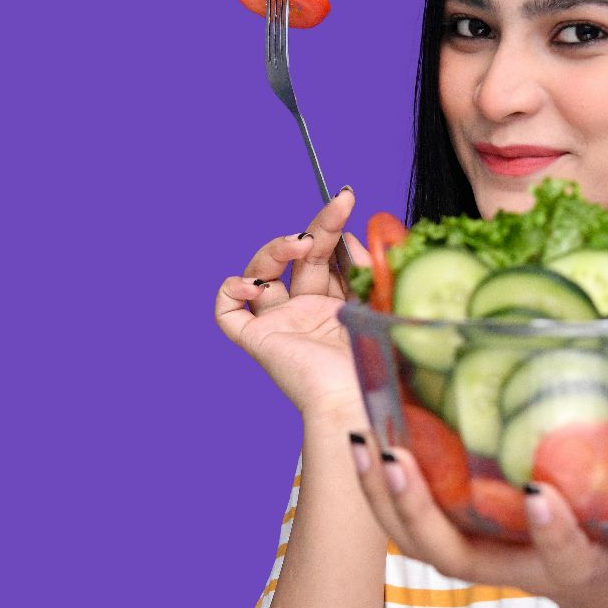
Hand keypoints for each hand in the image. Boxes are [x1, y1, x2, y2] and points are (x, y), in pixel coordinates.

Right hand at [215, 188, 367, 414]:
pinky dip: (231, 290)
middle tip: (337, 205)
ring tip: (299, 244)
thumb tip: (352, 238)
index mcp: (339, 309)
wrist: (356, 402)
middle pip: (299, 260)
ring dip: (276, 249)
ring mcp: (280, 326)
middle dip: (316, 228)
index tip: (349, 206)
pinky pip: (227, 313)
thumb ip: (369, 270)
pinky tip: (257, 285)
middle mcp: (307, 315)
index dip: (335, 232)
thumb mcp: (380, 303)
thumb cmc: (378, 367)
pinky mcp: (257, 341)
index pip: (329, 259)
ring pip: (262, 274)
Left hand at [352, 390, 607, 607]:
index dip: (552, 533)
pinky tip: (366, 434)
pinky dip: (383, 489)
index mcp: (586, 566)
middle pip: (457, 557)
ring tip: (365, 441)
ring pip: (421, 544)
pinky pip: (413, 523)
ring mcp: (490, 556)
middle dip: (422, 513)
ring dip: (385, 500)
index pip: (567, 558)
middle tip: (396, 459)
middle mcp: (525, 568)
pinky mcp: (469, 538)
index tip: (540, 495)